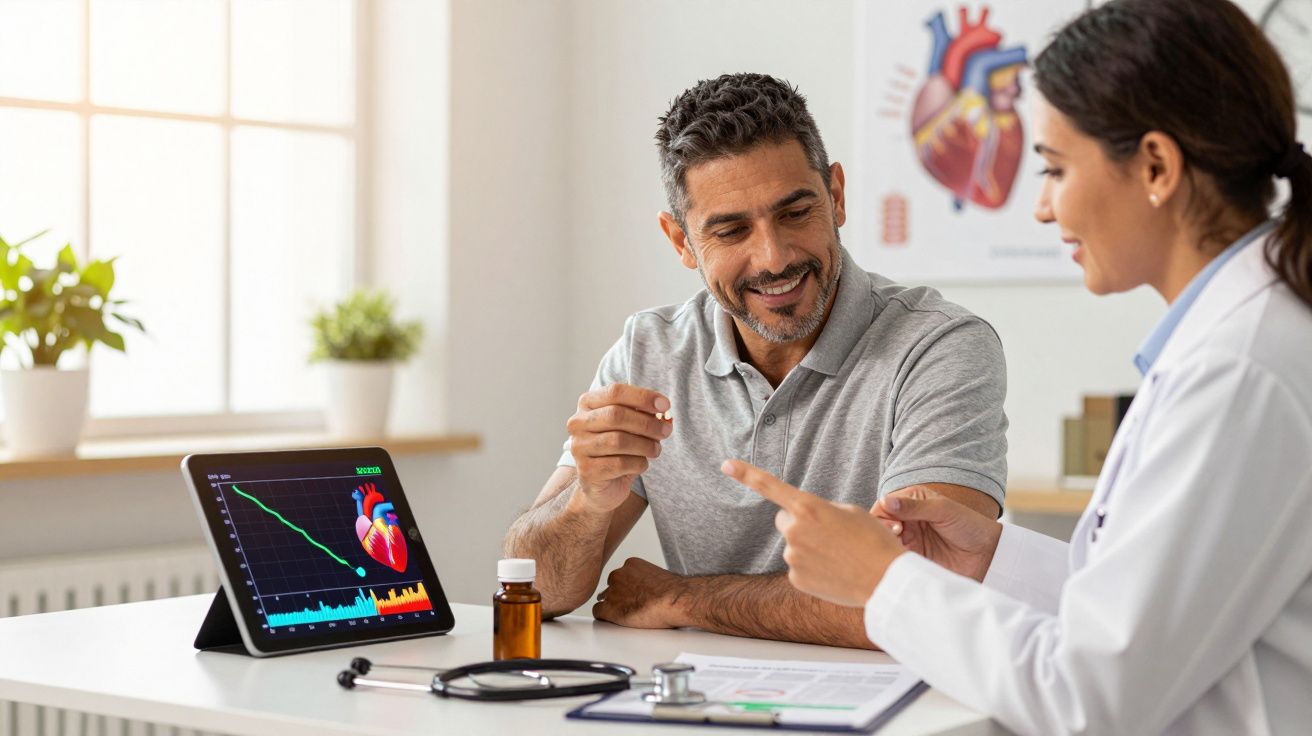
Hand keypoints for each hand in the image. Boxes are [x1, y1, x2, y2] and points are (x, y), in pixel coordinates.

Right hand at [567, 384, 671, 513]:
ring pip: (619, 441)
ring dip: (646, 445)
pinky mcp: (587, 470)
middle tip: (666, 430)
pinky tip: (641, 464)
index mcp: (587, 403)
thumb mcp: (631, 425)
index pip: (615, 392)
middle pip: (616, 415)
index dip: (642, 397)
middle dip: (647, 423)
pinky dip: (638, 463)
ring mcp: (579, 447)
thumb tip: (664, 411)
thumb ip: (644, 414)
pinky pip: (620, 464)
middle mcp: (578, 423)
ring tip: (656, 449)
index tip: (665, 405)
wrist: (603, 484)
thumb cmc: (619, 448)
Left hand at [592, 557, 685, 628]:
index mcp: (631, 564)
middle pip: (610, 586)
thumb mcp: (659, 576)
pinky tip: (617, 622)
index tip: (634, 595)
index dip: (626, 588)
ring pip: (603, 599)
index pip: (620, 575)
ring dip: (613, 607)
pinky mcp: (609, 608)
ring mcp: (612, 591)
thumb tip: (650, 590)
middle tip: (631, 606)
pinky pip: (598, 613)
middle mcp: (618, 575)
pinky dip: (606, 618)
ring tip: (628, 615)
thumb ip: (647, 580)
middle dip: (618, 596)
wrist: (675, 600)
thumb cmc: (674, 592)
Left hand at [721, 459, 905, 606]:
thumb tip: (807, 521)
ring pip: (794, 545)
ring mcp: (792, 557)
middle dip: (801, 523)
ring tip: (839, 555)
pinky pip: (799, 566)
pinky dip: (813, 568)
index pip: (769, 485)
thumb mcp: (850, 512)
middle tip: (830, 534)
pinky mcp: (795, 579)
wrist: (887, 580)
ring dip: (810, 547)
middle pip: (786, 520)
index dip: (745, 473)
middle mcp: (794, 531)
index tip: (725, 464)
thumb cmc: (874, 541)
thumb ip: (821, 510)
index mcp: (808, 507)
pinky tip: (834, 571)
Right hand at [874, 487, 1002, 582]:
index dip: (883, 515)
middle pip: (879, 524)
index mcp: (912, 501)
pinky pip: (894, 558)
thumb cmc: (970, 526)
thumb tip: (886, 500)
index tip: (896, 526)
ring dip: (887, 545)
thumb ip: (914, 506)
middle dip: (882, 530)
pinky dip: (893, 559)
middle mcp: (907, 519)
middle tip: (896, 536)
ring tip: (900, 550)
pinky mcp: (912, 558)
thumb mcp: (943, 510)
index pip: (884, 505)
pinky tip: (902, 561)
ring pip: (884, 542)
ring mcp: (909, 539)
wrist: (988, 555)